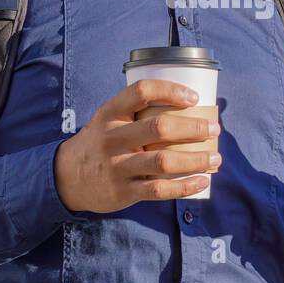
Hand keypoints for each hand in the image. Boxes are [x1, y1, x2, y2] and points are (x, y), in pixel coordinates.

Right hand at [54, 80, 221, 212]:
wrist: (67, 177)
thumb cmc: (100, 143)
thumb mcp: (107, 120)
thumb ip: (137, 113)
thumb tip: (187, 106)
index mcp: (110, 113)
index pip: (141, 91)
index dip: (170, 91)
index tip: (193, 97)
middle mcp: (112, 138)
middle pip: (159, 128)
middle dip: (193, 127)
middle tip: (214, 128)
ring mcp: (117, 166)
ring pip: (163, 161)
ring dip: (195, 159)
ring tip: (216, 158)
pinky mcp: (123, 191)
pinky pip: (159, 190)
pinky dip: (185, 186)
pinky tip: (202, 181)